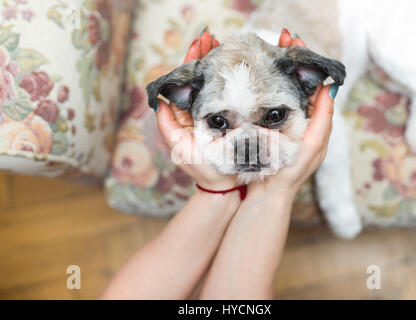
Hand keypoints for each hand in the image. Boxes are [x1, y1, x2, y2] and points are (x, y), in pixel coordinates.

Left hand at [154, 29, 235, 189]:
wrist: (225, 185)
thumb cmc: (202, 169)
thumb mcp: (180, 148)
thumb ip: (167, 126)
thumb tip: (158, 100)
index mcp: (187, 114)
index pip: (187, 82)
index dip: (190, 63)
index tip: (196, 45)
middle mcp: (202, 111)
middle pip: (202, 78)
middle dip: (205, 57)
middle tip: (210, 37)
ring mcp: (219, 113)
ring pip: (217, 83)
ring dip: (219, 63)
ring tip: (222, 44)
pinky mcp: (234, 118)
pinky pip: (232, 95)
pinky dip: (233, 79)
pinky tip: (238, 66)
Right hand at [251, 29, 335, 194]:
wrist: (268, 193)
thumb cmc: (290, 173)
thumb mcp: (312, 147)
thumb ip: (322, 121)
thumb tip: (329, 91)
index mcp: (317, 127)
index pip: (317, 89)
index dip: (309, 66)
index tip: (299, 45)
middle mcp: (303, 124)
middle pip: (301, 86)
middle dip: (294, 62)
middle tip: (285, 39)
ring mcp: (285, 127)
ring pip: (286, 92)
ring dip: (281, 71)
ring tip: (274, 52)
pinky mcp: (270, 131)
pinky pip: (273, 103)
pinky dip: (270, 87)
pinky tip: (261, 79)